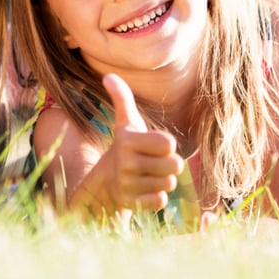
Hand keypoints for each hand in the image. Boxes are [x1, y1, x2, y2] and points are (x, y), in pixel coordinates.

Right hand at [101, 73, 183, 211]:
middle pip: (174, 165)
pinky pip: (159, 202)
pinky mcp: (130, 203)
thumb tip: (109, 75)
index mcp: (128, 140)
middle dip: (169, 165)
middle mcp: (126, 162)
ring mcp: (127, 184)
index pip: (169, 144)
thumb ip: (121, 98)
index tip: (154, 145)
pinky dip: (156, 197)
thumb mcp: (125, 123)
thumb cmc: (125, 147)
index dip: (166, 145)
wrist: (104, 182)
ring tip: (148, 176)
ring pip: (169, 184)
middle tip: (155, 163)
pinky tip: (145, 191)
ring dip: (163, 181)